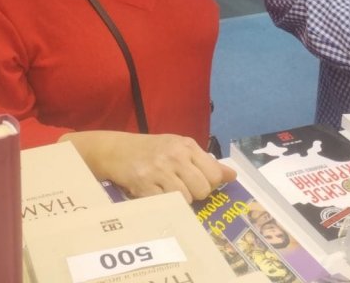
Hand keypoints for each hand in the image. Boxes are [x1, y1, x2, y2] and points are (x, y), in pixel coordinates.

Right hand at [62, 131, 235, 202]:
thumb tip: (232, 176)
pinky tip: (156, 194)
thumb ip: (206, 162)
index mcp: (187, 145)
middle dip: (195, 195)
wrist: (117, 150)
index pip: (214, 173)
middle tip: (182, 188)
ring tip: (167, 190)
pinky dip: (163, 204)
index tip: (198, 182)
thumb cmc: (152, 150)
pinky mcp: (144, 184)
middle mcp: (175, 155)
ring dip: (179, 201)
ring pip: (186, 199)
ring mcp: (159, 170)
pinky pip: (165, 204)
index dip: (209, 184)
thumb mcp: (180, 149)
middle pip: (202, 189)